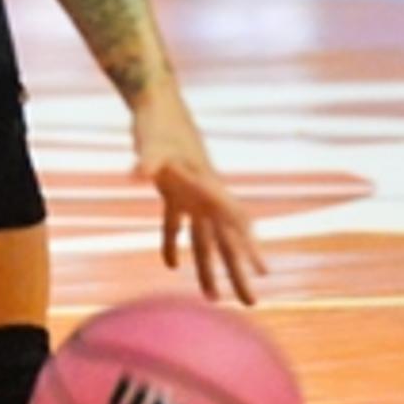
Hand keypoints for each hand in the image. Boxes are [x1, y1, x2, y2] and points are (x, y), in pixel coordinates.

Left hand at [133, 90, 266, 304]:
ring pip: (203, 238)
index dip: (248, 245)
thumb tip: (138, 174)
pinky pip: (176, 224)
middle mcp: (204, 193)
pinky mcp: (172, 190)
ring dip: (207, 267)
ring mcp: (190, 193)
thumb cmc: (157, 120)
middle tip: (252, 303)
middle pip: (225, 239)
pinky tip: (171, 266)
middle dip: (238, 271)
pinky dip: (173, 244)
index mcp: (207, 184)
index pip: (234, 221)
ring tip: (213, 300)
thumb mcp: (153, 142)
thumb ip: (148, 160)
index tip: (265, 270)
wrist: (154, 100)